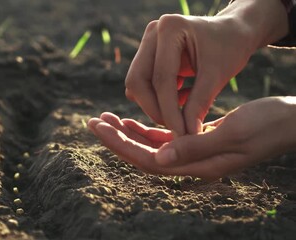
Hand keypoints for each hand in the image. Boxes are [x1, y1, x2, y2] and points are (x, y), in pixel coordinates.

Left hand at [88, 97, 295, 178]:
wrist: (289, 122)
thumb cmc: (268, 125)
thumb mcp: (234, 134)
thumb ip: (196, 146)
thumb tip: (158, 158)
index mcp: (198, 165)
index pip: (149, 160)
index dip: (121, 145)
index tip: (99, 127)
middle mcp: (192, 164)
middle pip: (143, 155)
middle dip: (116, 139)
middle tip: (92, 121)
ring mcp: (193, 154)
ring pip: (150, 147)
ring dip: (126, 133)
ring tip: (105, 119)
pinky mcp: (196, 141)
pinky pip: (164, 139)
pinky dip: (144, 130)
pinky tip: (129, 121)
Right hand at [125, 0, 287, 135]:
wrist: (232, 33)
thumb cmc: (229, 48)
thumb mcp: (217, 76)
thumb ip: (199, 104)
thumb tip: (187, 134)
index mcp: (170, 28)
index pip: (161, 78)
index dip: (169, 109)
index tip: (181, 133)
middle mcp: (152, 33)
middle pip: (138, 81)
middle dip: (155, 109)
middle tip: (176, 127)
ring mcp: (146, 43)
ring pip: (136, 85)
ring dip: (155, 105)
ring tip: (182, 114)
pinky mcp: (146, 56)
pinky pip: (142, 84)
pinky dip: (157, 99)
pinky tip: (181, 100)